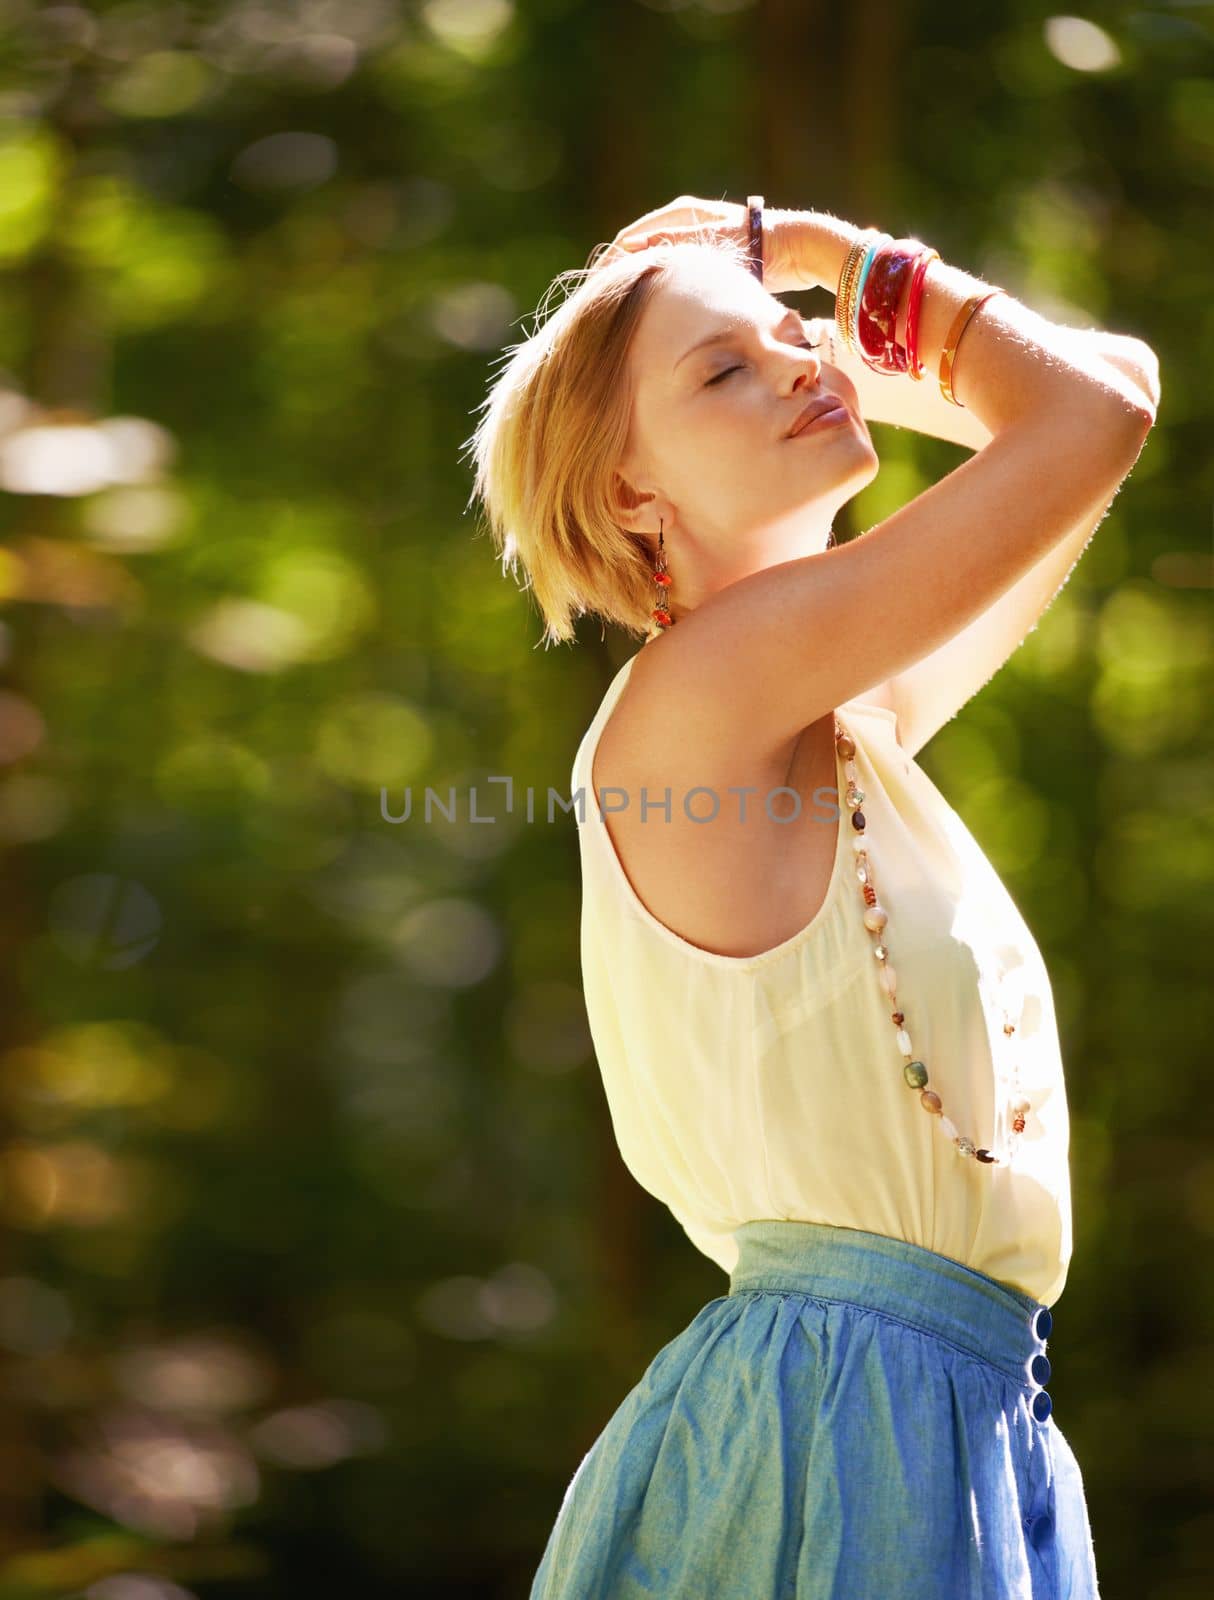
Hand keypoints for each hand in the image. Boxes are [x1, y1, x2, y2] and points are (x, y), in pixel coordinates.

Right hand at [602, 195, 813, 294]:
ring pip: (654, 263)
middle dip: (620, 275)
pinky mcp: (705, 256)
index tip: (597, 289)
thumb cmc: (755, 245)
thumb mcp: (710, 245)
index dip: (611, 264)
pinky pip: (672, 271)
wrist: (793, 248)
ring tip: (621, 310)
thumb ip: (673, 245)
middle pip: (638, 250)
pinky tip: (651, 309)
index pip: (630, 239)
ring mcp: (693, 238)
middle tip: (603, 304)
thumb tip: (632, 248)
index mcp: (678, 213)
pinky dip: (658, 287)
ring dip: (638, 283)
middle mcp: (682, 221)